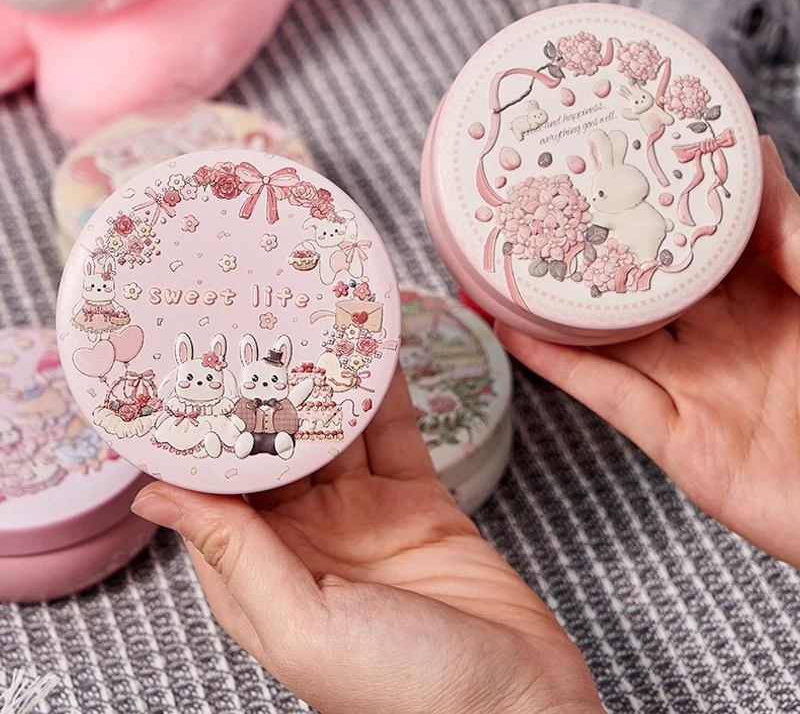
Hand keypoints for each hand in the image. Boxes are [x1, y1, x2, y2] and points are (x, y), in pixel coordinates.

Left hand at [132, 370, 603, 713]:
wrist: (519, 703)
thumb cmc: (404, 691)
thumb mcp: (304, 625)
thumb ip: (234, 556)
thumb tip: (154, 497)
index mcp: (263, 574)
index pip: (214, 492)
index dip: (199, 437)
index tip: (187, 375)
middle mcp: (307, 540)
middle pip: (275, 452)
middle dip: (266, 393)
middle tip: (255, 326)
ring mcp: (364, 516)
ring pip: (335, 435)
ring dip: (326, 384)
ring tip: (311, 324)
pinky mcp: (417, 502)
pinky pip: (393, 436)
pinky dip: (385, 395)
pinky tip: (374, 354)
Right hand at [497, 136, 799, 567]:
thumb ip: (796, 233)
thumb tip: (757, 153)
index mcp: (768, 298)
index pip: (693, 244)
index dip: (651, 206)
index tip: (608, 168)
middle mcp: (723, 340)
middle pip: (639, 290)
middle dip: (589, 257)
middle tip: (538, 216)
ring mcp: (695, 388)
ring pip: (611, 340)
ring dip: (557, 310)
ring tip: (508, 271)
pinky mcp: (677, 440)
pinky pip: (609, 395)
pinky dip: (560, 365)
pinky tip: (519, 334)